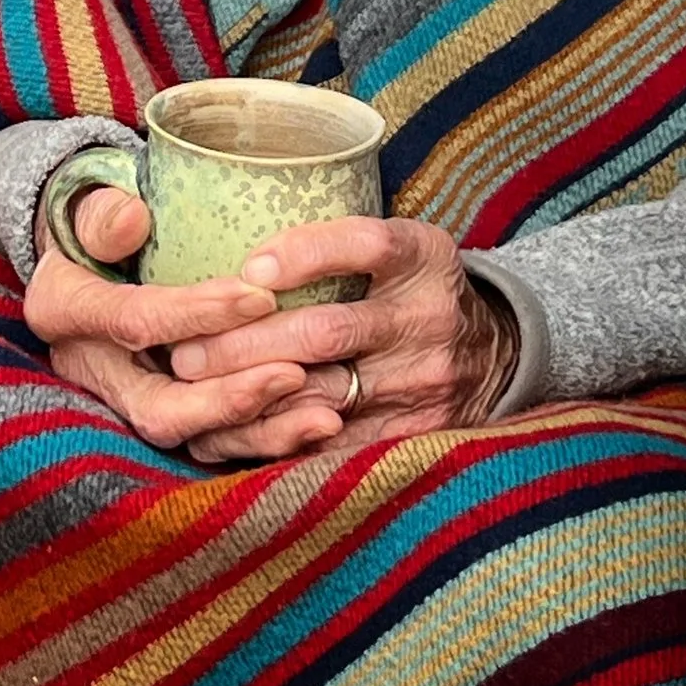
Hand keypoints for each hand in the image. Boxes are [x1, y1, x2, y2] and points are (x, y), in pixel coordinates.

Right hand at [24, 184, 349, 465]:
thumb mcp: (87, 206)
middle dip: (228, 399)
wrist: (85, 264)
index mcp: (64, 312)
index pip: (135, 321)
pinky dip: (268, 436)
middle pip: (159, 409)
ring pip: (192, 439)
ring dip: (260, 429)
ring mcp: (128, 402)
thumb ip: (103, 213)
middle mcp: (93, 371)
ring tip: (325, 414)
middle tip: (294, 372)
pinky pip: (216, 442)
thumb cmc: (96, 226)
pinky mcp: (165, 415)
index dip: (197, 313)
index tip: (261, 296)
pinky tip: (320, 422)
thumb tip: (133, 219)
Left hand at [162, 216, 517, 448]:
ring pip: (322, 394)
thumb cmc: (417, 290)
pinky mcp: (414, 432)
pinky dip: (277, 437)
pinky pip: (335, 442)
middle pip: (327, 331)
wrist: (500, 354)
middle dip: (246, 343)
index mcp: (423, 257)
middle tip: (185, 350)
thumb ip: (337, 243)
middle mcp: (427, 318)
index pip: (366, 244)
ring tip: (193, 391)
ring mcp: (423, 382)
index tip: (249, 267)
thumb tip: (238, 257)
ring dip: (249, 394)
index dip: (307, 254)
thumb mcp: (400, 247)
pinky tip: (229, 431)